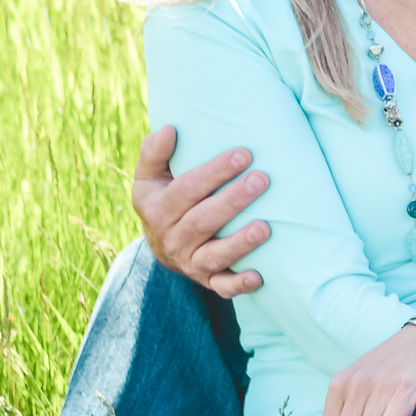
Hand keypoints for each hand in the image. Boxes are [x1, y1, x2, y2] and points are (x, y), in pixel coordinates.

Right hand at [134, 126, 271, 298]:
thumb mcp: (149, 177)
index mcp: (157, 208)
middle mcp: (172, 238)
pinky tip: (259, 277)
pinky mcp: (207, 280)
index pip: (187, 189)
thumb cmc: (163, 199)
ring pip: (214, 255)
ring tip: (265, 227)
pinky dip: (239, 285)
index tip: (243, 154)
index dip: (215, 172)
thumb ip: (154, 153)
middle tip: (262, 180)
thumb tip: (169, 129)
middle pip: (203, 220)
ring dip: (240, 243)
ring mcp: (190, 261)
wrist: (160, 245)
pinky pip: (222, 287)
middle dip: (233, 201)